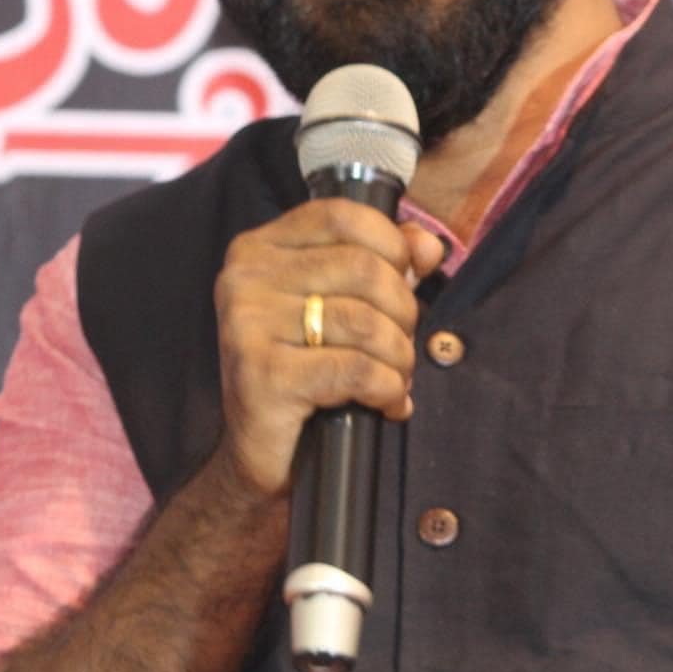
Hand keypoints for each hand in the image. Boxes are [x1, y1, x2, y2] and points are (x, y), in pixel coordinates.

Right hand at [212, 199, 444, 496]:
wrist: (259, 456)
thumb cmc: (304, 372)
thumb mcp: (342, 306)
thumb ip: (384, 263)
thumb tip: (427, 246)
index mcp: (258, 248)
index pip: (341, 215)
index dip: (391, 244)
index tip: (406, 279)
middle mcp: (245, 278)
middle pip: (363, 268)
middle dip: (402, 311)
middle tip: (400, 345)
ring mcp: (247, 325)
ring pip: (365, 321)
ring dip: (398, 357)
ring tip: (395, 378)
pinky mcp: (262, 374)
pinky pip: (356, 369)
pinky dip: (387, 388)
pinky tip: (387, 404)